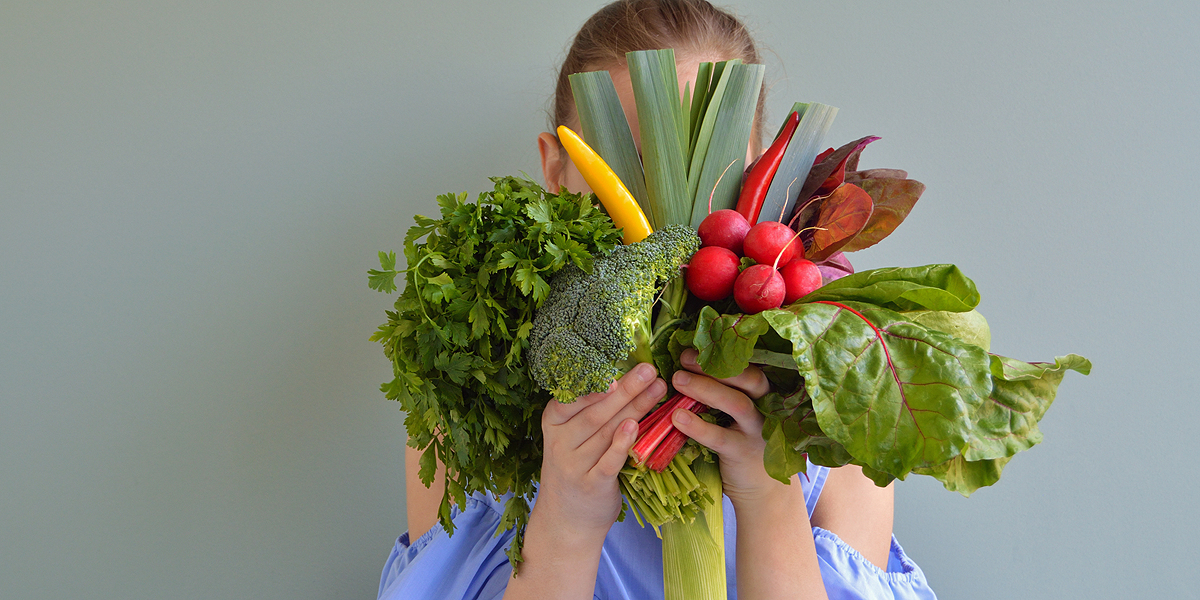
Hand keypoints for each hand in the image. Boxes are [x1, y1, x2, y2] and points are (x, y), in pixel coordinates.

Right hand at [535, 363, 665, 537]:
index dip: (594, 384)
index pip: (571, 398)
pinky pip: (609, 461)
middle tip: (649, 370)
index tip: (615, 367)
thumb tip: (624, 377)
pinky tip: (635, 425)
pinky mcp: (592, 485)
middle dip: (625, 389)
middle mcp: (560, 444)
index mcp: (553, 424)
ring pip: (607, 431)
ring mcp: (574, 466)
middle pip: (596, 412)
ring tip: (657, 389)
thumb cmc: (576, 469)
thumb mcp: (571, 439)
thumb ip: (589, 413)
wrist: (566, 521)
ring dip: (635, 408)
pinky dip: (622, 443)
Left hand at [668, 349, 781, 507]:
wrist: (761, 489)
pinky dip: (698, 426)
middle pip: (750, 379)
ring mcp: (757, 431)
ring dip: (705, 390)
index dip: (723, 355)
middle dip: (716, 367)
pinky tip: (677, 418)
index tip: (693, 349)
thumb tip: (686, 367)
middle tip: (684, 360)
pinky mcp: (743, 453)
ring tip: (677, 381)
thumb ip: (722, 393)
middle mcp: (766, 408)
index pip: (749, 366)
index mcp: (763, 394)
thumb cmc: (742, 442)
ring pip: (737, 404)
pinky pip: (721, 437)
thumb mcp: (738, 415)